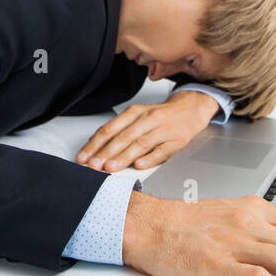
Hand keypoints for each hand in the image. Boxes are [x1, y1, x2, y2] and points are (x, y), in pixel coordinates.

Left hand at [75, 90, 218, 171]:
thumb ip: (120, 131)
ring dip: (124, 156)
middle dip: (106, 152)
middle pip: (123, 137)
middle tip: (94, 165)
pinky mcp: (177, 140)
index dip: (95, 144)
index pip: (110, 129)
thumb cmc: (161, 116)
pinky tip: (140, 166)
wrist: (192, 108)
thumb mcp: (139, 117)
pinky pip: (162, 150)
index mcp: (135, 112)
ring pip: (140, 143)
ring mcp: (164, 129)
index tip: (83, 157)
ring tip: (111, 168)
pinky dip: (150, 158)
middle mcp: (148, 118)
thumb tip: (97, 151)